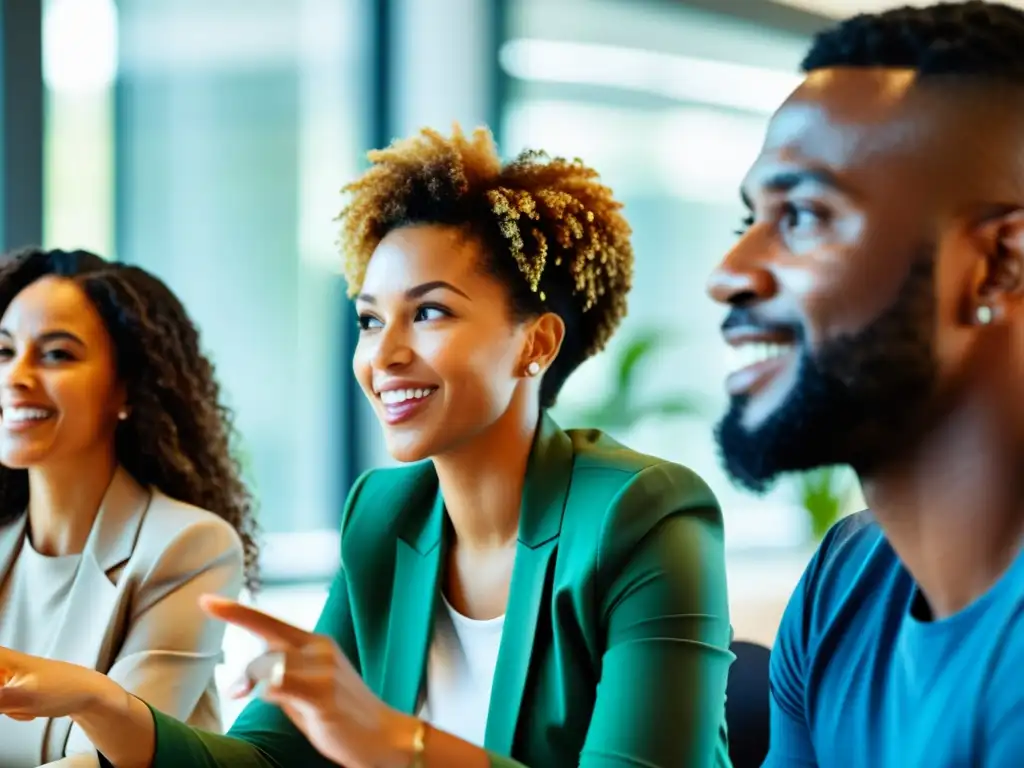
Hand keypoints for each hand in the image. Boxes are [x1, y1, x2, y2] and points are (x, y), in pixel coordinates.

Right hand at [0, 645, 100, 721]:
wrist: (89, 695)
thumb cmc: (63, 689)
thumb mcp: (20, 697)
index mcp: (3, 658)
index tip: (3, 694)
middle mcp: (6, 664)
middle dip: (1, 701)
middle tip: (11, 703)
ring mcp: (11, 677)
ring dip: (6, 708)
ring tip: (23, 705)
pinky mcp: (17, 689)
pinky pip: (3, 705)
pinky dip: (13, 711)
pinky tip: (28, 709)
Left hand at [201, 594, 419, 767]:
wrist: (386, 737)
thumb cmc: (343, 715)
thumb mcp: (308, 690)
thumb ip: (283, 676)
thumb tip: (254, 676)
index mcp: (316, 643)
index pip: (269, 622)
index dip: (235, 611)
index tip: (207, 601)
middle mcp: (320, 648)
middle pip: (266, 639)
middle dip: (244, 662)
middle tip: (236, 689)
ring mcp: (323, 669)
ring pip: (269, 664)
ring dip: (255, 683)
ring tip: (258, 700)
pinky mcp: (323, 692)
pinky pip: (279, 685)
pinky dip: (269, 692)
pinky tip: (281, 702)